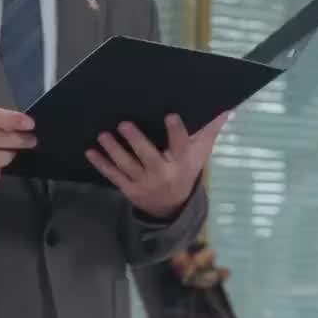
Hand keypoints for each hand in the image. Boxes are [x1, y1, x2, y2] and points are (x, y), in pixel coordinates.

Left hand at [85, 111, 230, 217]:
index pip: (180, 146)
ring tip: (103, 135)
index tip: (170, 115)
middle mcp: (162, 175)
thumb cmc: (185, 172)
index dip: (176, 132)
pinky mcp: (129, 189)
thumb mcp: (199, 155)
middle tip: (124, 124)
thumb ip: (209, 132)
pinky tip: (90, 152)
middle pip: (148, 157)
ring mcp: (144, 184)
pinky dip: (101, 164)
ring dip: (114, 151)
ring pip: (127, 166)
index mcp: (181, 163)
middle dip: (136, 141)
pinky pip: (113, 176)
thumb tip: (226, 110)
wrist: (171, 208)